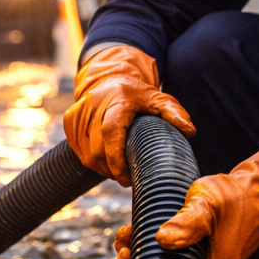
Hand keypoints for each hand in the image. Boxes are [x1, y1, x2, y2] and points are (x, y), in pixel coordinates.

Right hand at [63, 44, 194, 185]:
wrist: (109, 79)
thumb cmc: (137, 95)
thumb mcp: (158, 99)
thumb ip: (174, 112)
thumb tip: (189, 130)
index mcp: (116, 100)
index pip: (111, 131)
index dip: (116, 158)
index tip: (125, 178)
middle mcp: (93, 105)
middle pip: (97, 150)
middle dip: (112, 170)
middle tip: (127, 178)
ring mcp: (78, 114)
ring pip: (87, 155)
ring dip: (102, 169)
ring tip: (118, 172)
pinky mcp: (70, 122)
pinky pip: (79, 151)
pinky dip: (92, 162)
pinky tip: (105, 162)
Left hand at [111, 137, 258, 258]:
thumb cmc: (238, 200)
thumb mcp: (210, 206)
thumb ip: (189, 222)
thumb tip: (163, 239)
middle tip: (122, 251)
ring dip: (137, 255)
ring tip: (125, 238)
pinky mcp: (195, 246)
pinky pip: (166, 253)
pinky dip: (148, 245)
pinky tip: (135, 232)